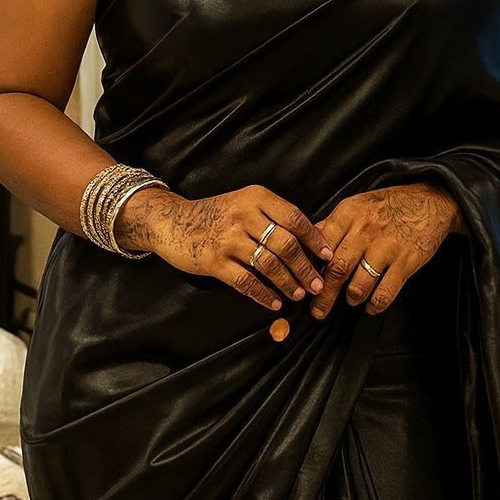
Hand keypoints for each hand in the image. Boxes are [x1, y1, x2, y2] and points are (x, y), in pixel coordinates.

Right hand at [117, 183, 332, 317]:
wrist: (172, 221)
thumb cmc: (215, 214)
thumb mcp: (243, 202)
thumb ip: (272, 216)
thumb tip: (310, 238)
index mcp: (255, 197)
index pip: (294, 217)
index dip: (314, 238)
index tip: (328, 255)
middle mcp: (243, 215)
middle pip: (285, 244)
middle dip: (305, 267)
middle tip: (317, 284)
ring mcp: (228, 239)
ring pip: (268, 264)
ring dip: (287, 283)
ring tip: (298, 294)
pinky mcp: (214, 261)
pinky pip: (246, 281)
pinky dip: (263, 294)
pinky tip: (273, 302)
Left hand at [310, 181, 462, 320]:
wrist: (431, 202)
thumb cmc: (390, 204)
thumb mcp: (358, 203)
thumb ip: (334, 223)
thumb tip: (310, 239)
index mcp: (349, 213)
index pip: (322, 245)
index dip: (311, 268)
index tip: (306, 284)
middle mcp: (365, 230)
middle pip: (337, 270)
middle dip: (324, 295)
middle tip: (318, 309)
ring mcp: (387, 247)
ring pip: (359, 284)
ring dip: (351, 298)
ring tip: (350, 300)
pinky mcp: (406, 261)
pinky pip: (385, 292)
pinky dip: (375, 305)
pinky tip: (371, 306)